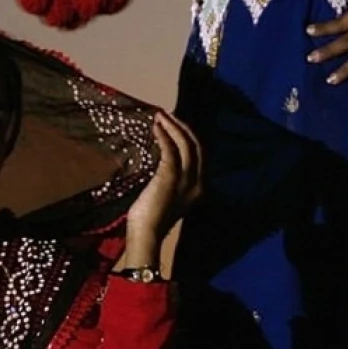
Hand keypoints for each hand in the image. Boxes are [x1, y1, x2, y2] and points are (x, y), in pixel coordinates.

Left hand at [116, 111, 203, 267]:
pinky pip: (170, 150)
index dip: (190, 136)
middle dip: (183, 127)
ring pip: (186, 145)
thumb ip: (174, 179)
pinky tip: (156, 128)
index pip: (201, 154)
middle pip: (197, 145)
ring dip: (173, 127)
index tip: (176, 124)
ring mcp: (186, 180)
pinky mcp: (170, 177)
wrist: (146, 234)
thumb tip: (166, 158)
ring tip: (160, 116)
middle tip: (168, 114)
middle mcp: (198, 182)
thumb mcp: (170, 196)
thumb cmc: (152, 217)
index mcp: (200, 187)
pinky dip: (164, 136)